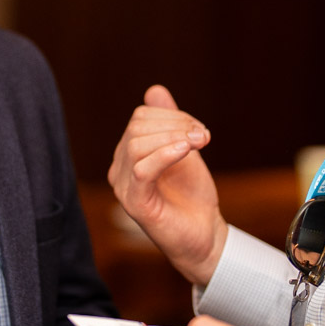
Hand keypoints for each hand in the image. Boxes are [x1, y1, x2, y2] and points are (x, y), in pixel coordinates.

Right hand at [107, 85, 229, 285]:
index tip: (200, 130)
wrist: (204, 235)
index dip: (173, 116)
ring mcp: (124, 188)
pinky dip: (166, 154)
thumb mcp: (184, 150)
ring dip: (175, 137)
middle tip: (203, 136)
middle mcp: (120, 170)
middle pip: (137, 128)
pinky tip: (186, 151)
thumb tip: (155, 90)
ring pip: (137, 145)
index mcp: (128, 155)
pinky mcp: (135, 204)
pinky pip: (142, 170)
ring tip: (200, 143)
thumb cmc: (192, 196)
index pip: (141, 118)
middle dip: (176, 125)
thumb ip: (169, 122)